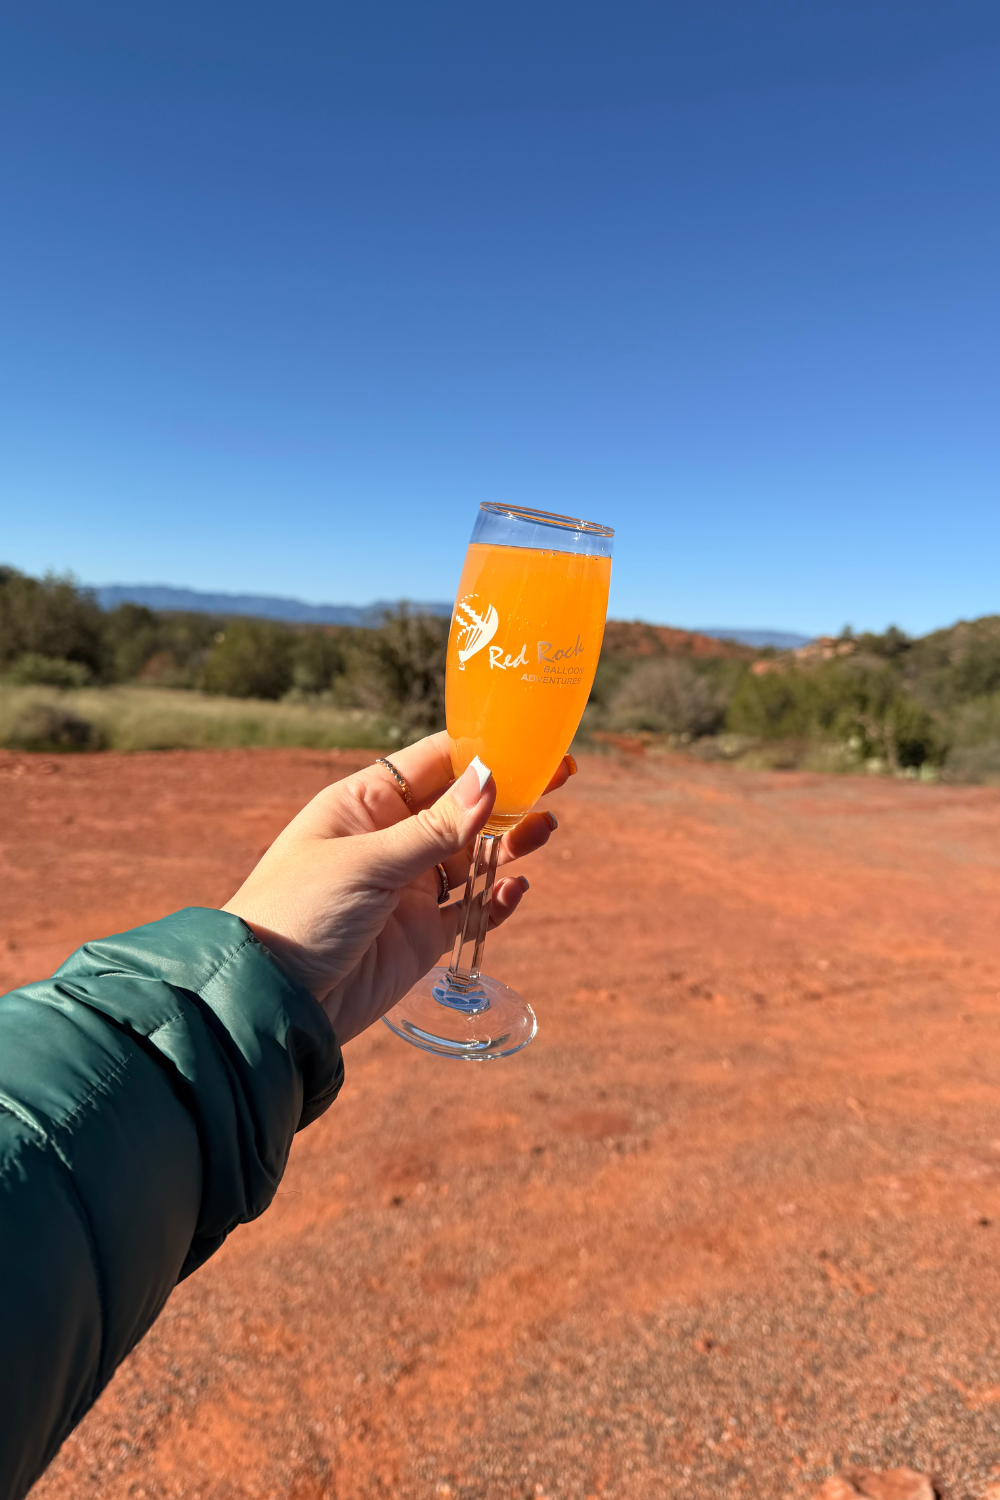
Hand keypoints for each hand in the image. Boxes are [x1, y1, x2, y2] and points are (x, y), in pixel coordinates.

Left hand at [222, 732, 571, 1043]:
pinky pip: (470, 911)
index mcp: (365, 804)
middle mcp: (391, 840)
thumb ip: (434, 828)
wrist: (269, 1000)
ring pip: (474, 856)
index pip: (434, 762)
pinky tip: (514, 888)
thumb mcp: (367, 863)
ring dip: (510, 844)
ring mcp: (408, 888)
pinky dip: (496, 900)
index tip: (532, 741)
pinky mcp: (420, 936)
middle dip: (510, 793)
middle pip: (463, 806)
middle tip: (563, 775)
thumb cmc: (298, 911)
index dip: (484, 750)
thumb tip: (492, 780)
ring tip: (545, 832)